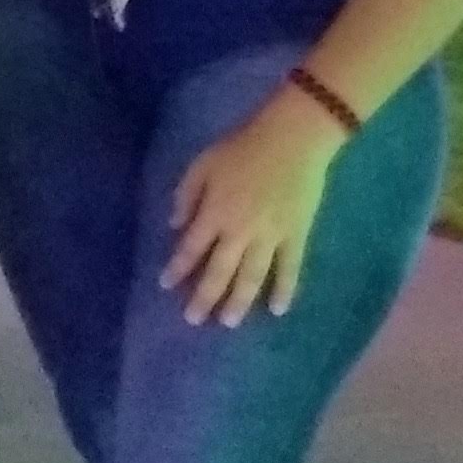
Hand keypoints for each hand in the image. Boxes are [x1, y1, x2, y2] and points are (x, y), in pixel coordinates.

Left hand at [160, 94, 342, 324]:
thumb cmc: (243, 147)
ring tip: (228, 322)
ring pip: (252, 276)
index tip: (165, 285)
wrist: (292, 139)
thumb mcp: (203, 164)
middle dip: (204, 297)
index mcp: (214, 212)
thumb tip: (175, 225)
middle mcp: (240, 230)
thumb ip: (186, 195)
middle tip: (193, 320)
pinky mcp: (297, 235)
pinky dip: (284, 290)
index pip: (191, 248)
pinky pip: (290, 268)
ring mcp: (271, 236)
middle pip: (219, 271)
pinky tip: (277, 309)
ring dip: (239, 301)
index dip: (178, 268)